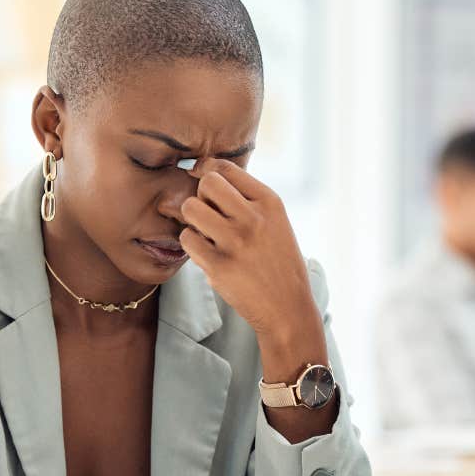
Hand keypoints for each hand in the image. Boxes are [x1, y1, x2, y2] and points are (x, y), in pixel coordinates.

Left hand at [178, 158, 320, 344]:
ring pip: (190, 208)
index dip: (206, 171)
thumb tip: (203, 172)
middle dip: (201, 196)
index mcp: (269, 202)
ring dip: (193, 221)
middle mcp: (253, 217)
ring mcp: (235, 242)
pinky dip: (191, 245)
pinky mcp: (219, 266)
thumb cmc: (277, 261)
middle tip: (208, 215)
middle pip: (206, 183)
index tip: (203, 184)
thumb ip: (246, 198)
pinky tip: (206, 254)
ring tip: (206, 234)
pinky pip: (187, 239)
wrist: (287, 307)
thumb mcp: (274, 221)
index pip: (225, 168)